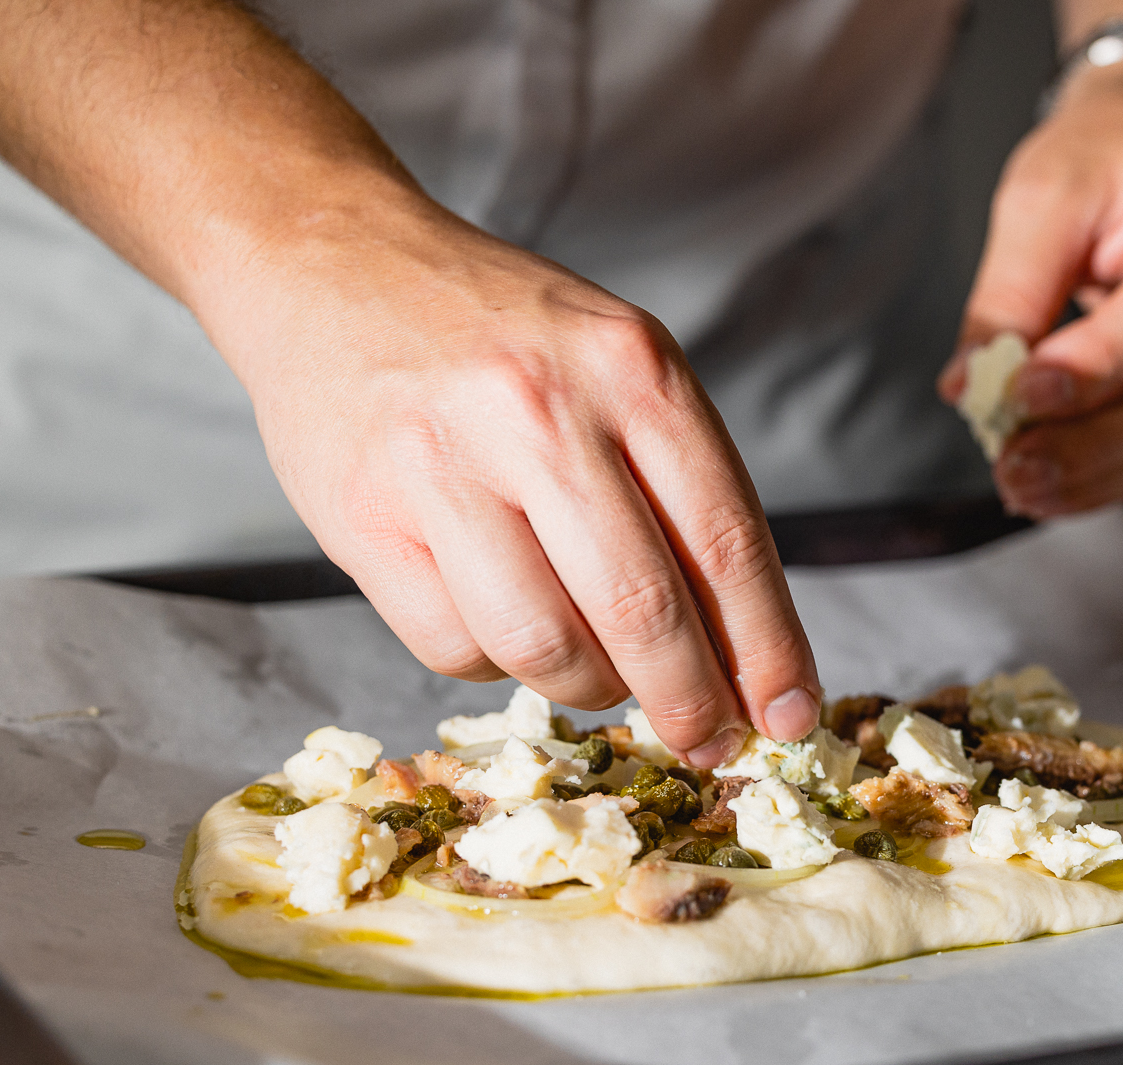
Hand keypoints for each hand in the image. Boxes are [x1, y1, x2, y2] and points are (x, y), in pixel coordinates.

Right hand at [196, 191, 820, 765]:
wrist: (334, 265)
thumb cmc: (500, 334)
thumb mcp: (615, 366)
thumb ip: (679, 488)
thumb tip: (740, 647)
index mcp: (630, 368)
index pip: (725, 541)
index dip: (767, 649)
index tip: (788, 716)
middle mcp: (539, 413)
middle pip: (642, 608)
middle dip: (691, 700)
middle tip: (710, 740)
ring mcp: (442, 466)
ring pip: (545, 646)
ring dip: (592, 689)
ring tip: (602, 673)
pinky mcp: (363, 520)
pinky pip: (455, 648)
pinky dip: (495, 663)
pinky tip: (504, 623)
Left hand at [938, 52, 1122, 516]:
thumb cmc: (1109, 162)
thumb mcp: (1043, 198)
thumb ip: (1010, 292)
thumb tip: (970, 384)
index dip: (1101, 362)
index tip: (1024, 393)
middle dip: (1094, 441)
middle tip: (1013, 464)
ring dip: (1100, 472)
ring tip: (1023, 485)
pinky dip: (1116, 475)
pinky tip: (1058, 487)